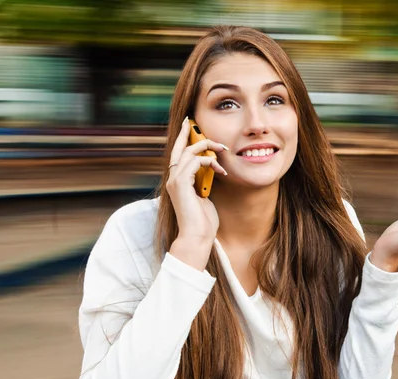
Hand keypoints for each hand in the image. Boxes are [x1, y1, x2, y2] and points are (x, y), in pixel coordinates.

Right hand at [166, 117, 227, 243]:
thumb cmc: (203, 221)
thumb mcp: (205, 196)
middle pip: (178, 148)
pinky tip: (219, 169)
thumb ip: (204, 182)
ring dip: (208, 147)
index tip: (190, 128)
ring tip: (223, 150)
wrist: (197, 237)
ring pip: (189, 152)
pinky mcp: (181, 185)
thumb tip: (212, 170)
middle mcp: (173, 179)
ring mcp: (175, 181)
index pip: (179, 155)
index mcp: (178, 181)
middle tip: (192, 122)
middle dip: (186, 133)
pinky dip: (208, 161)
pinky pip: (194, 162)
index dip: (184, 140)